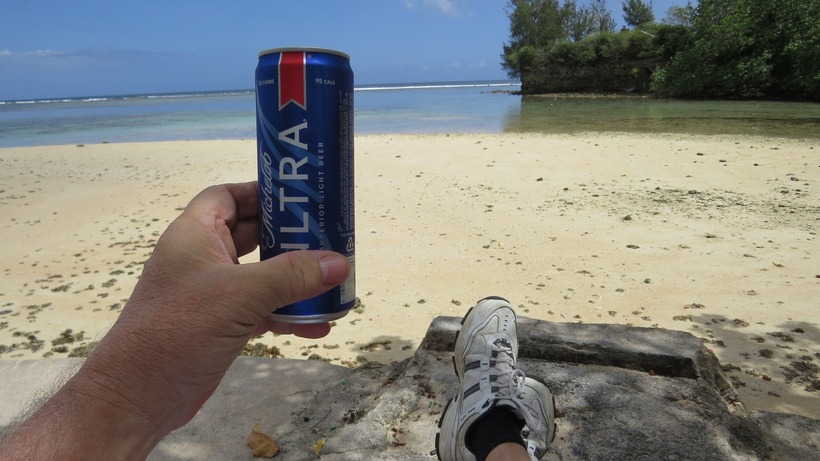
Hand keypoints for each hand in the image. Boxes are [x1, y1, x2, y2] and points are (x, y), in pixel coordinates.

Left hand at [0, 182, 349, 459]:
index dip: (261, 193)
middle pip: (251, 235)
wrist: (138, 397)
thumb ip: (292, 276)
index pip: (227, 196)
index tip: (299, 199)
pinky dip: (286, 314)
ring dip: (293, 281)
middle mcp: (201, 259)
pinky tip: (317, 326)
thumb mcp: (241, 295)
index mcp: (194, 235)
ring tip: (331, 283)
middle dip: (289, 239)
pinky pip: (260, 310)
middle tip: (327, 238)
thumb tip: (340, 262)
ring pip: (259, 276)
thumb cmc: (180, 330)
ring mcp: (209, 294)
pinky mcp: (218, 325)